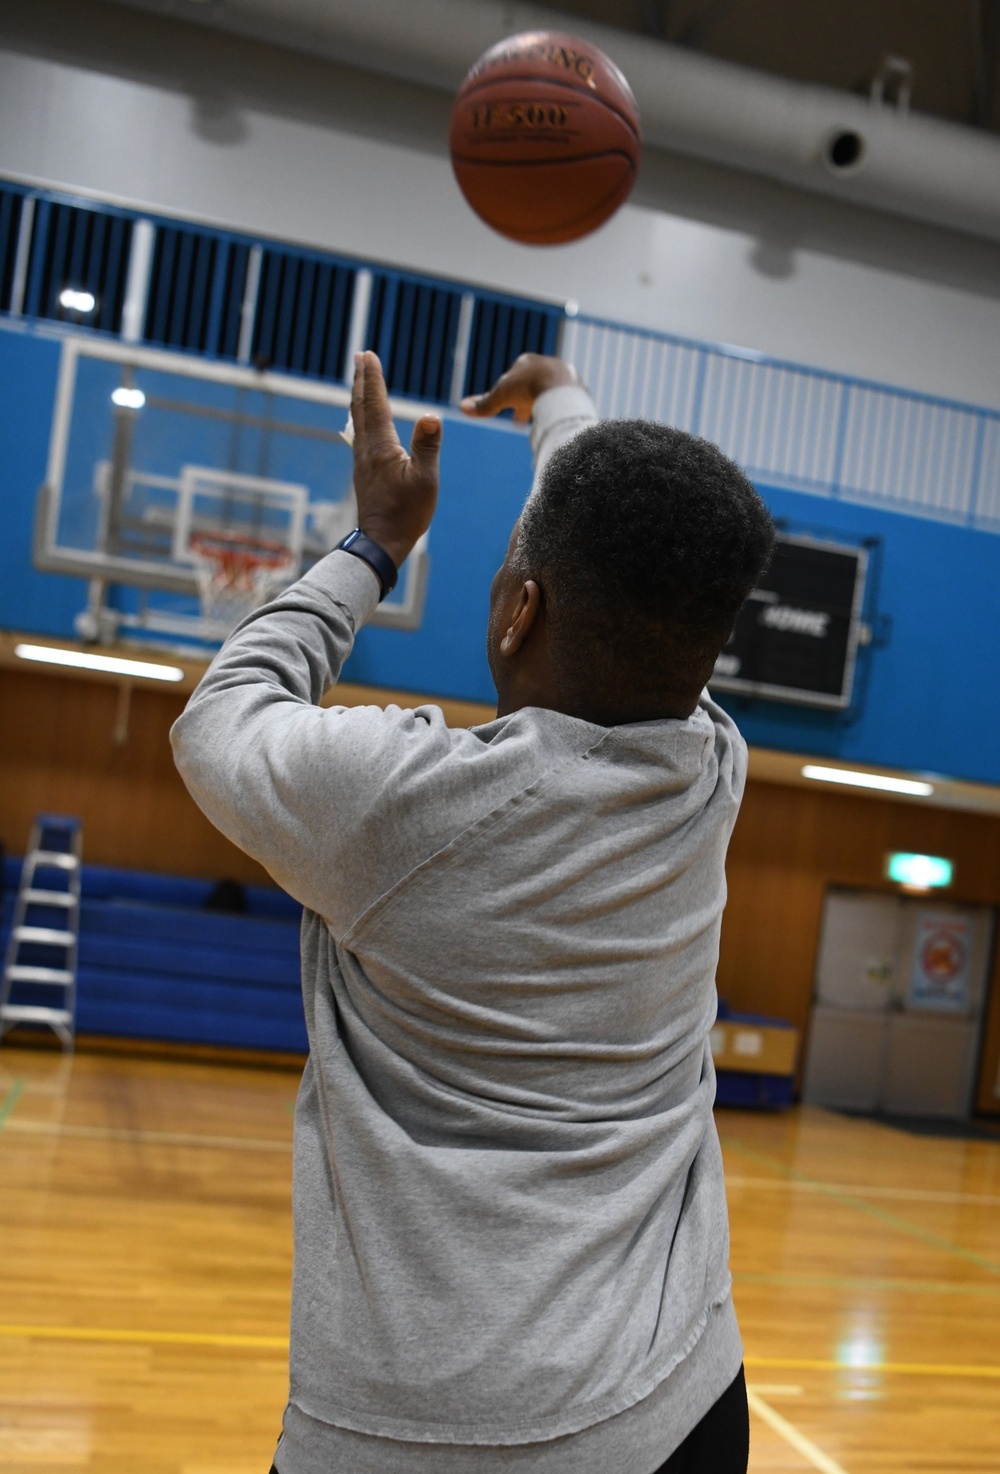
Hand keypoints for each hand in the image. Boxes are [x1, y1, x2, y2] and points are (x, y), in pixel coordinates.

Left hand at [350, 351, 441, 567]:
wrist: (382, 542)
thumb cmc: (406, 513)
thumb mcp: (425, 480)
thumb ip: (427, 446)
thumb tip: (429, 415)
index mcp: (381, 447)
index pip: (376, 404)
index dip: (373, 378)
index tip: (368, 355)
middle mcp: (367, 449)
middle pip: (360, 406)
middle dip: (360, 380)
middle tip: (359, 357)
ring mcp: (363, 461)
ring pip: (357, 419)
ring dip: (359, 396)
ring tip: (359, 381)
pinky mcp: (364, 471)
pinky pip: (360, 434)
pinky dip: (361, 416)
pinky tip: (363, 420)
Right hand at [460, 353, 580, 423]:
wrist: (560, 390)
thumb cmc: (528, 390)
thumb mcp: (501, 397)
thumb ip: (484, 404)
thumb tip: (463, 407)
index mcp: (526, 362)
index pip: (514, 378)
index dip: (508, 395)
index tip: (506, 409)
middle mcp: (546, 363)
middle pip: (532, 383)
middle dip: (525, 400)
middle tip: (521, 418)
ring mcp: (563, 373)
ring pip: (549, 391)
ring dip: (542, 404)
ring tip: (539, 421)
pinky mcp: (577, 387)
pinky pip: (565, 400)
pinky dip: (558, 409)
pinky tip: (556, 420)